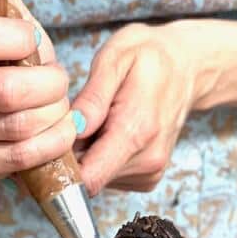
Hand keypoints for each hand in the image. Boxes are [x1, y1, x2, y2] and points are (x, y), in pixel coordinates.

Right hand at [0, 11, 73, 180]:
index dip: (15, 40)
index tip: (32, 40)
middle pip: (3, 92)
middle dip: (50, 86)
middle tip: (60, 81)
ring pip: (16, 128)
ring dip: (56, 116)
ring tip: (62, 106)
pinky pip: (15, 159)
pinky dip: (51, 145)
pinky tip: (61, 132)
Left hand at [73, 22, 197, 194]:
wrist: (188, 69)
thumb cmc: (148, 57)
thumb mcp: (116, 58)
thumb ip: (93, 96)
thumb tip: (73, 128)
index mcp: (136, 132)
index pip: (88, 178)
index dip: (60, 168)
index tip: (48, 145)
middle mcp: (148, 160)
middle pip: (88, 179)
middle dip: (71, 157)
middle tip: (74, 122)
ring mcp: (151, 173)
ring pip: (97, 179)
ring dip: (87, 157)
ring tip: (97, 123)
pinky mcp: (148, 178)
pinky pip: (111, 178)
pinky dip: (102, 160)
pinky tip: (109, 134)